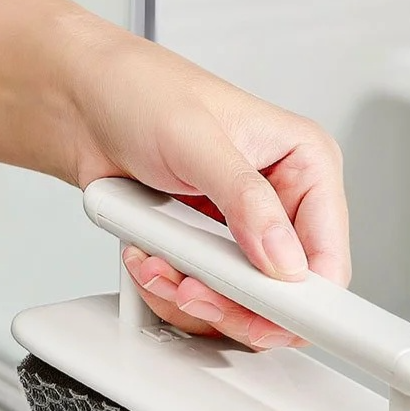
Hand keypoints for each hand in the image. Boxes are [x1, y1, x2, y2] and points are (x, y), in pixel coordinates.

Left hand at [71, 33, 350, 348]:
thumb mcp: (195, 139)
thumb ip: (246, 200)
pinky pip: (208, 303)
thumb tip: (283, 258)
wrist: (82, 105)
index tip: (264, 316)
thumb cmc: (138, 93)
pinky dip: (171, 293)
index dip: (301, 300)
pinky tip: (150, 259)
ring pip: (245, 309)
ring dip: (194, 299)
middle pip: (286, 297)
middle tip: (194, 291)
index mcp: (306, 165)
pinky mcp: (213, 255)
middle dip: (234, 303)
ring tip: (158, 262)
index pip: (328, 257)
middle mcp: (284, 205)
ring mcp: (248, 236)